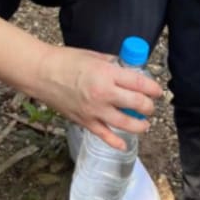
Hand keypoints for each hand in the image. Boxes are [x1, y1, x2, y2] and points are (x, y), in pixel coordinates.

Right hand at [38, 45, 162, 149]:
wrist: (42, 74)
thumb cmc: (66, 61)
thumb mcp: (94, 56)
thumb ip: (113, 64)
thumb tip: (126, 70)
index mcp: (107, 74)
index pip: (139, 84)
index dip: (153, 89)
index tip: (157, 91)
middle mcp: (104, 94)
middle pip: (137, 104)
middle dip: (149, 106)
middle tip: (150, 106)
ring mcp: (95, 111)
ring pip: (126, 124)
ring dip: (140, 125)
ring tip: (144, 124)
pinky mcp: (85, 122)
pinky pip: (105, 136)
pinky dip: (116, 142)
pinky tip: (123, 143)